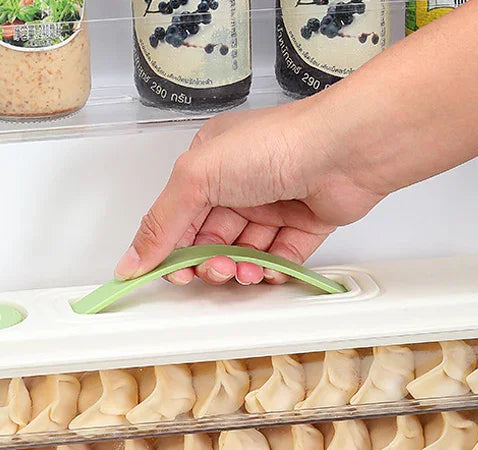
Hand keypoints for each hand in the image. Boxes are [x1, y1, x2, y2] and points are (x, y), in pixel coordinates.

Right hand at [114, 96, 387, 285]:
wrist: (345, 151)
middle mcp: (239, 183)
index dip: (171, 251)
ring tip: (246, 271)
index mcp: (208, 165)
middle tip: (214, 271)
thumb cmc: (275, 146)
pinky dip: (272, 270)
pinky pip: (278, 257)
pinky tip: (270, 270)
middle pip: (210, 240)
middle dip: (208, 263)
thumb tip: (131, 260)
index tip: (171, 275)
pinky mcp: (303, 224)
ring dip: (240, 270)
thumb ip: (162, 222)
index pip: (177, 217)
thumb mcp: (198, 177)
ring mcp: (272, 204)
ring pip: (243, 253)